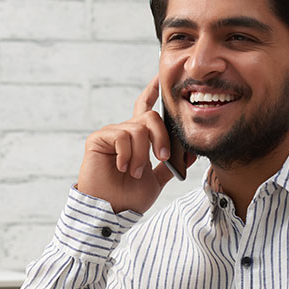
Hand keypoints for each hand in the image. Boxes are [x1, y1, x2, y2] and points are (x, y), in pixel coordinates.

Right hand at [76, 75, 194, 213]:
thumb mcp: (156, 180)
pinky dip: (127, 154)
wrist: (111, 211)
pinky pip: (121, 136)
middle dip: (161, 137)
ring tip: (134, 172)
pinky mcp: (98, 139)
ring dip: (141, 155)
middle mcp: (124, 132)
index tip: (159, 77)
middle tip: (162, 157)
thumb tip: (191, 153)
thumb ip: (170, 166)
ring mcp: (111, 135)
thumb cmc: (128, 198)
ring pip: (138, 129)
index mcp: (137, 139)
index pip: (145, 108)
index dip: (152, 91)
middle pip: (150, 117)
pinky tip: (122, 167)